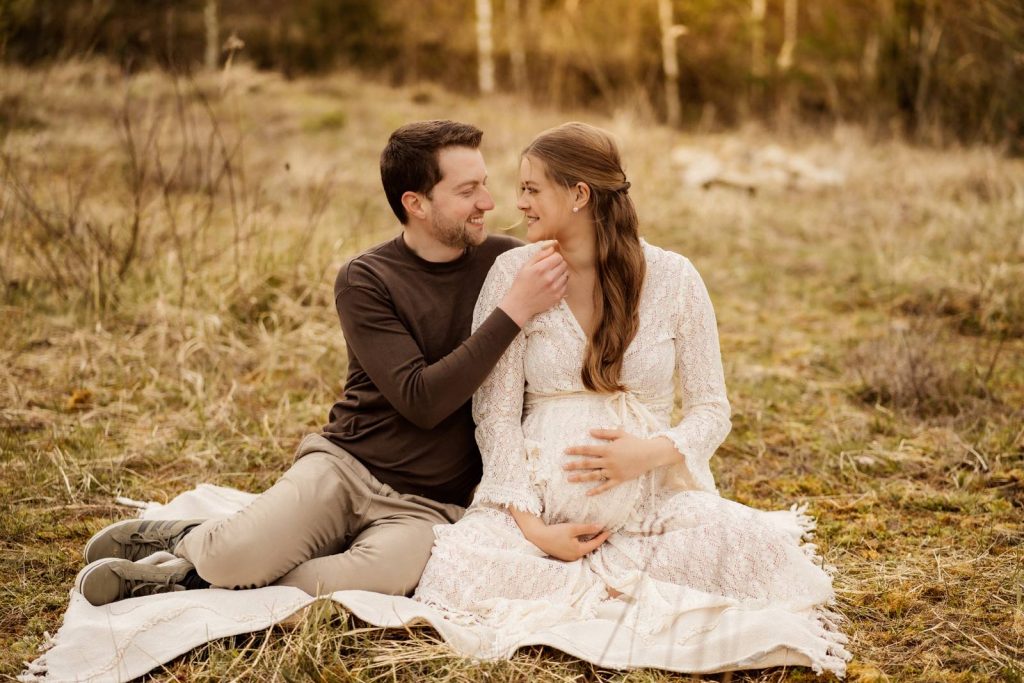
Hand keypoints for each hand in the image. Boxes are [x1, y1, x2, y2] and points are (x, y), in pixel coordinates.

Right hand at [499, 242, 567, 325]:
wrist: (520, 305)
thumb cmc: (521, 284)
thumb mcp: (525, 267)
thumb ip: (539, 255)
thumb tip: (552, 247)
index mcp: (541, 268)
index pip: (558, 256)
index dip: (554, 256)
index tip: (550, 260)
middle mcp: (550, 278)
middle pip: (564, 264)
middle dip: (558, 264)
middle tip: (551, 268)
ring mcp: (555, 288)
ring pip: (566, 274)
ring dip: (561, 273)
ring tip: (552, 276)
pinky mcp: (558, 296)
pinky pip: (566, 284)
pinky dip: (561, 283)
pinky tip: (553, 284)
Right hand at [528, 522, 610, 561]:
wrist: (538, 537)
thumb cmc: (555, 532)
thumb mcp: (572, 528)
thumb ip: (587, 528)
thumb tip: (600, 527)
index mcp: (579, 551)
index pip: (595, 544)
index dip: (603, 537)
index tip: (610, 531)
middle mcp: (575, 557)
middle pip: (590, 548)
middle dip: (597, 540)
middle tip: (604, 532)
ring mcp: (569, 557)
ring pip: (583, 549)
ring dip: (589, 542)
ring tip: (595, 534)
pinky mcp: (564, 555)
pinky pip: (576, 550)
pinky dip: (581, 544)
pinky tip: (582, 538)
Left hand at [564, 430, 678, 495]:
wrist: (650, 455)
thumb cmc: (635, 442)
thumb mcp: (620, 434)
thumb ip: (604, 433)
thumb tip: (590, 431)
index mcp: (608, 449)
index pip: (587, 450)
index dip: (576, 450)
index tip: (566, 451)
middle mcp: (608, 461)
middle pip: (588, 464)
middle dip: (574, 465)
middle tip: (563, 467)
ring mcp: (613, 472)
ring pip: (594, 476)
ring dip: (580, 478)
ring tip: (569, 479)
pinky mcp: (619, 480)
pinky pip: (606, 487)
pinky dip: (597, 491)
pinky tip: (587, 493)